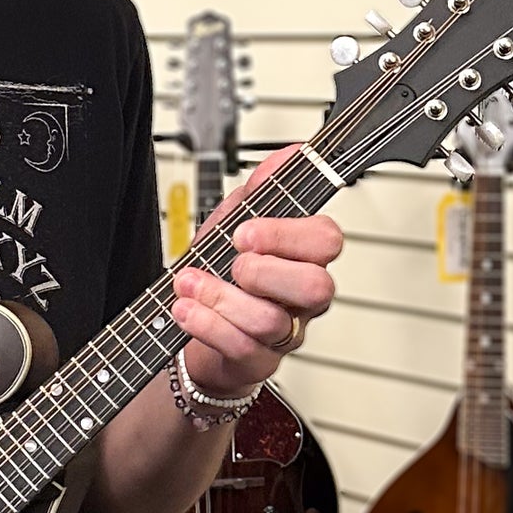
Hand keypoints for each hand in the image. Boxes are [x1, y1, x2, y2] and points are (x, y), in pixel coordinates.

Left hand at [172, 146, 341, 398]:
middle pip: (318, 287)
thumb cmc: (224, 270)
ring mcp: (284, 332)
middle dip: (266, 271)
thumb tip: (290, 153)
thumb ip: (262, 188)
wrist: (197, 324)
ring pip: (272, 320)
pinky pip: (243, 347)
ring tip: (189, 283)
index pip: (326, 240)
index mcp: (304, 256)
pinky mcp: (259, 360)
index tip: (246, 231)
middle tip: (232, 262)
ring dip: (221, 297)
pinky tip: (185, 308)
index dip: (287, 235)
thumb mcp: (236, 219)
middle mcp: (302, 297)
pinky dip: (207, 324)